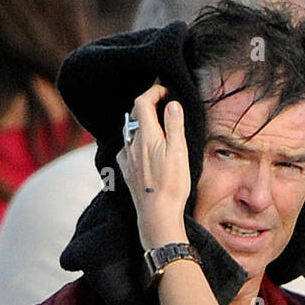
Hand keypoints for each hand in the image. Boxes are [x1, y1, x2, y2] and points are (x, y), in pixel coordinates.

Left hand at [116, 83, 190, 251]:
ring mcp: (127, 157)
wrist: (156, 215)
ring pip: (129, 129)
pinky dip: (133, 139)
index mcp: (145, 134)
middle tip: (162, 102)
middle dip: (147, 103)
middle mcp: (132, 143)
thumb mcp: (179, 152)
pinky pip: (125, 147)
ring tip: (153, 122)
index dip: (153, 91)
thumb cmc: (171, 185)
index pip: (142, 101)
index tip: (165, 90)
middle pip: (134, 113)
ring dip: (140, 120)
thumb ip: (174, 125)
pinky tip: (139, 146)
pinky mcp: (126, 170)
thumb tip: (172, 104)